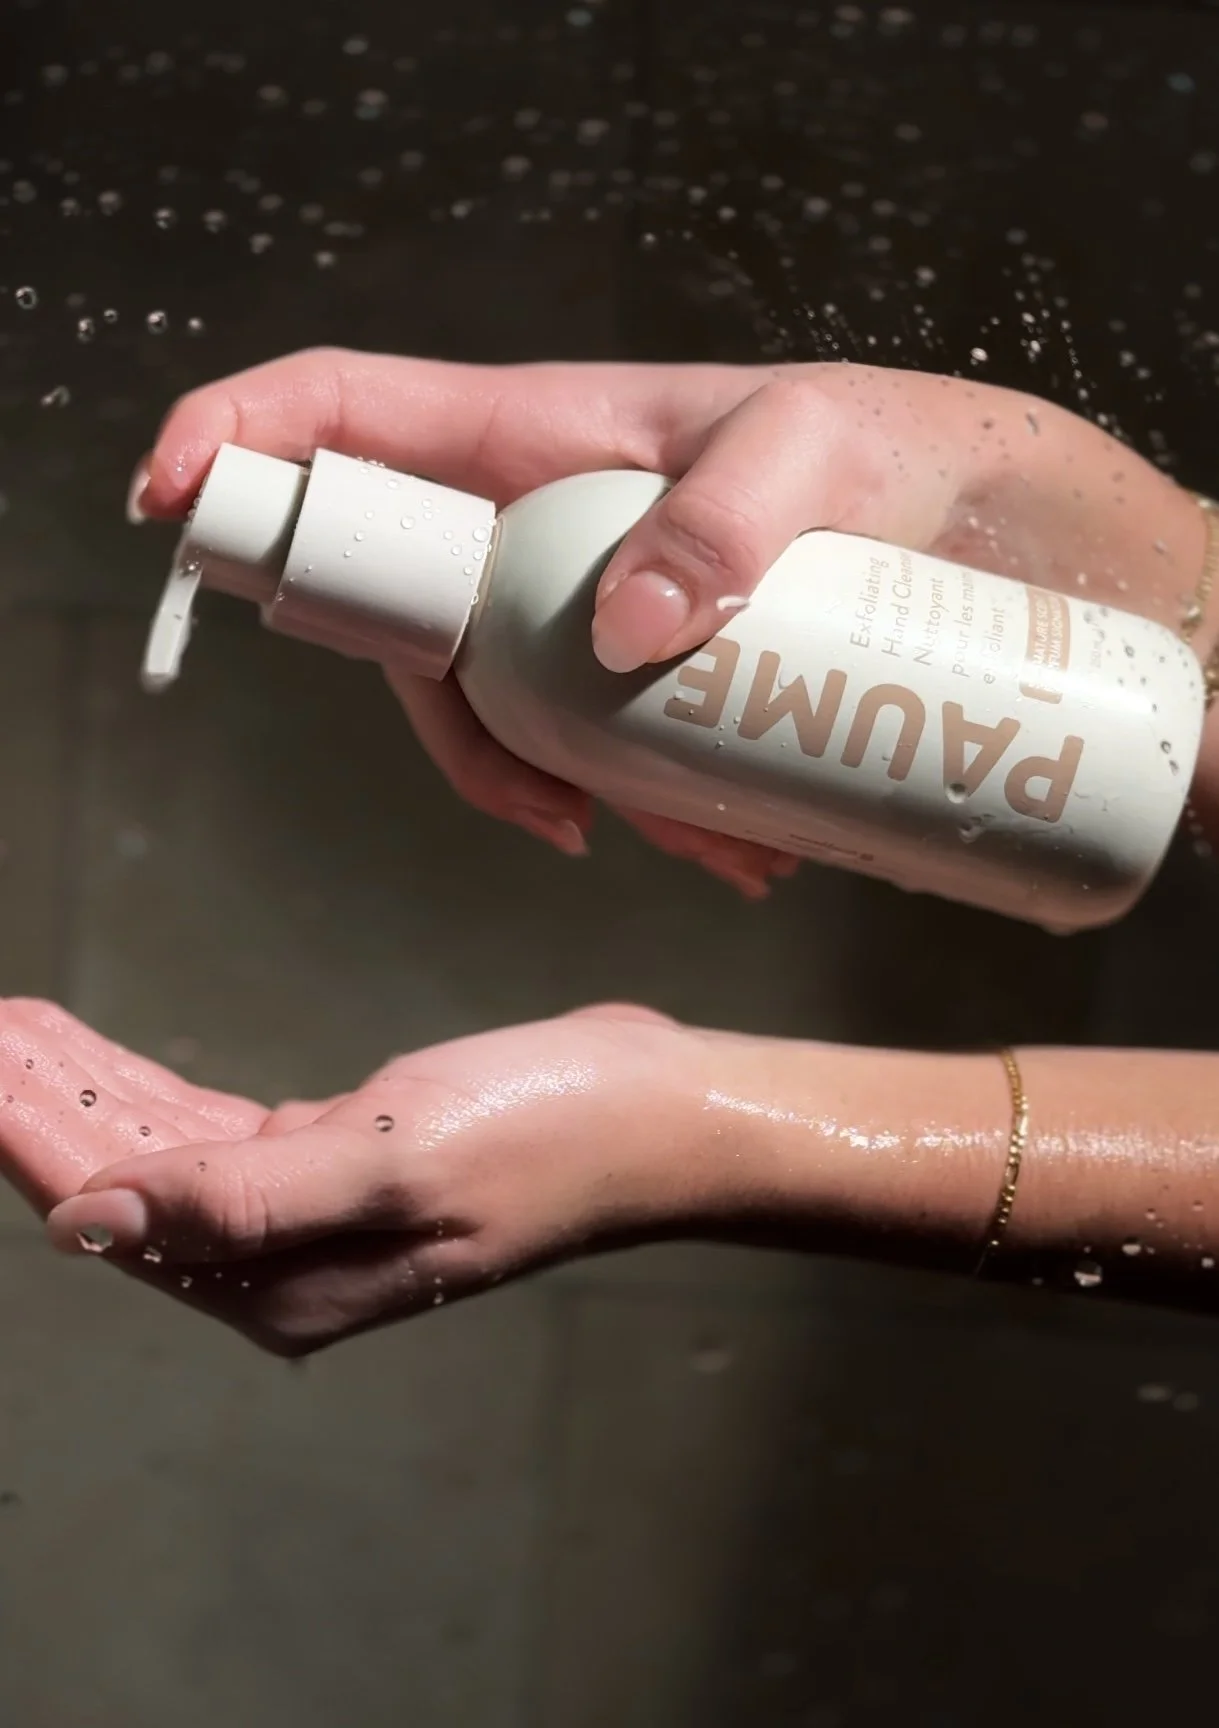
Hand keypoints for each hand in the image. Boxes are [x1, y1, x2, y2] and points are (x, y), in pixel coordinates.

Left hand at [0, 998, 715, 1355]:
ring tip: (22, 1027)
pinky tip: (115, 1061)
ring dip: (95, 1090)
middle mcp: (287, 1260)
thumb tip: (85, 1226)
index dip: (36, 1141)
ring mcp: (317, 1210)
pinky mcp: (346, 1159)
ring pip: (169, 1150)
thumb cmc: (544, 1133)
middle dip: (49, 1109)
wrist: (657, 1112)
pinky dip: (162, 1090)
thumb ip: (238, 1197)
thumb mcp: (390, 1160)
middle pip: (130, 1181)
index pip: (118, 1211)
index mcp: (285, 1281)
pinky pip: (221, 1129)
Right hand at [129, 353, 1203, 893]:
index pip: (341, 413)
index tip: (174, 512)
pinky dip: (640, 811)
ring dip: (580, 797)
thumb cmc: (894, 450)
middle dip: (465, 735)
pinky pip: (582, 744)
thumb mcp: (823, 450)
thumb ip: (728, 516)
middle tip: (565, 808)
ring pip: (501, 711)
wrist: (983, 527)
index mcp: (529, 435)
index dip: (239, 448)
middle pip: (403, 620)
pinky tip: (734, 854)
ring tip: (718, 853)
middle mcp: (528, 520)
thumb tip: (619, 629)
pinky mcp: (628, 664)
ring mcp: (572, 597)